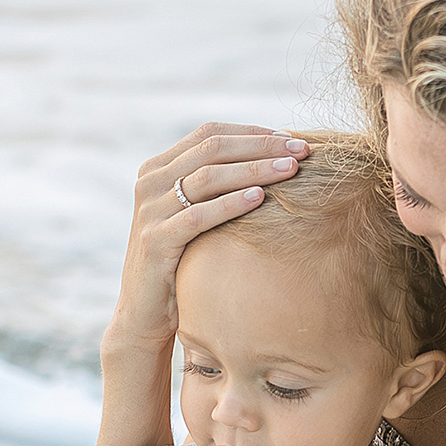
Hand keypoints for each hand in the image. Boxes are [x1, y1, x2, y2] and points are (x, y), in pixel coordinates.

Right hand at [106, 124, 310, 358]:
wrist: (144, 313)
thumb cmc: (180, 262)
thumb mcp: (193, 216)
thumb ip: (213, 187)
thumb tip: (267, 161)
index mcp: (158, 168)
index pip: (209, 134)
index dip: (252, 132)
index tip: (291, 138)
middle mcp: (150, 182)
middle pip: (212, 149)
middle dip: (261, 146)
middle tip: (301, 149)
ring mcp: (150, 210)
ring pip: (208, 177)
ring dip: (254, 170)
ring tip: (291, 169)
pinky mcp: (156, 240)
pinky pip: (198, 216)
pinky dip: (230, 204)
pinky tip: (260, 198)